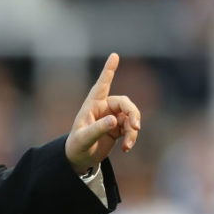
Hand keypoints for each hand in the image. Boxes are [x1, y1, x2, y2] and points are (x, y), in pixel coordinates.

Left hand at [64, 53, 140, 174]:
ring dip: (133, 130)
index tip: (114, 55)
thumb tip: (115, 120)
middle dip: (133, 114)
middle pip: (125, 103)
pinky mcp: (118, 127)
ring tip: (128, 145)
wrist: (80, 158)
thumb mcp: (84, 138)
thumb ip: (98, 129)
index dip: (108, 70)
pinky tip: (126, 148)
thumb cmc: (77, 146)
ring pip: (131, 116)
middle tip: (136, 127)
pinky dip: (132, 137)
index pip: (102, 84)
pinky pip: (132, 127)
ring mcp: (112, 117)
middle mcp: (104, 108)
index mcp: (92, 105)